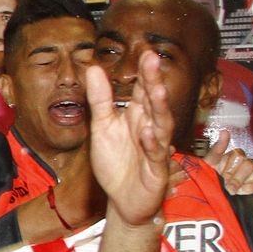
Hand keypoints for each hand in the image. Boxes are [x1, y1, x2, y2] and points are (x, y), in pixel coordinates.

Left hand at [86, 52, 172, 227]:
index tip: (145, 52)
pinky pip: (156, 154)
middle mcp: (150, 128)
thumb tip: (92, 68)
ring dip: (159, 107)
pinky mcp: (157, 169)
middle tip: (152, 60)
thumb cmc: (116, 163)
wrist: (123, 200)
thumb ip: (100, 99)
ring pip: (160, 124)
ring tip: (156, 90)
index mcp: (137, 116)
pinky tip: (146, 132)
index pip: (142, 90)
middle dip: (153, 81)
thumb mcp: (102, 127)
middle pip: (153, 101)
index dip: (144, 72)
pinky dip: (151, 143)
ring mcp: (156, 147)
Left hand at [203, 130, 252, 195]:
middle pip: (250, 164)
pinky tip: (239, 192)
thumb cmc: (207, 178)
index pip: (239, 154)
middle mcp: (245, 165)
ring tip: (231, 188)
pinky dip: (250, 188)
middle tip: (225, 182)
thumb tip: (224, 131)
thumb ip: (217, 148)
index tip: (219, 171)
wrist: (207, 195)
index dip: (229, 164)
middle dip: (235, 176)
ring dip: (243, 181)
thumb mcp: (208, 163)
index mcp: (234, 157)